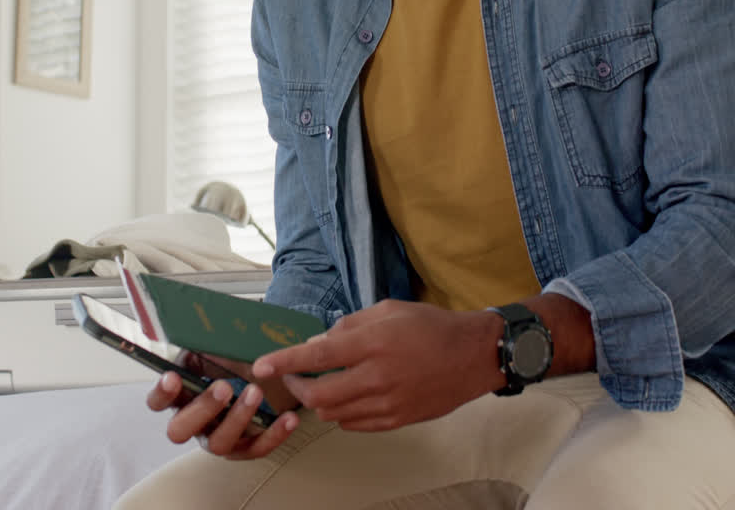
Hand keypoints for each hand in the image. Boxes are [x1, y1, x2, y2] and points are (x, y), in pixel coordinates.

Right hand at [145, 353, 301, 458]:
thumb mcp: (216, 348)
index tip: (173, 377)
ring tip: (256, 391)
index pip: (157, 402)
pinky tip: (287, 418)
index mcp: (182, 397)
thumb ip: (200, 343)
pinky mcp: (245, 448)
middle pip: (180, 430)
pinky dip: (273, 435)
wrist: (268, 374)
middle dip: (202, 408)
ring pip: (218, 443)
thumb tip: (189, 328)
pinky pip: (255, 449)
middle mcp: (195, 423)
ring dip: (238, 417)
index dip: (161, 393)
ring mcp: (218, 438)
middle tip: (224, 387)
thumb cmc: (235, 361)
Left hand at [252, 300, 506, 431]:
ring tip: (324, 384)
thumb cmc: (431, 326)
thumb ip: (349, 325)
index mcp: (372, 343)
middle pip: (318, 396)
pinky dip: (342, 413)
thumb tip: (318, 342)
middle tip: (294, 376)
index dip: (283, 362)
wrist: (474, 356)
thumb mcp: (388, 310)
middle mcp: (377, 376)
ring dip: (320, 401)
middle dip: (297, 387)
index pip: (315, 357)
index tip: (261, 366)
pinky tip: (349, 396)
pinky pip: (355, 424)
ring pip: (333, 414)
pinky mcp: (397, 420)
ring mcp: (387, 403)